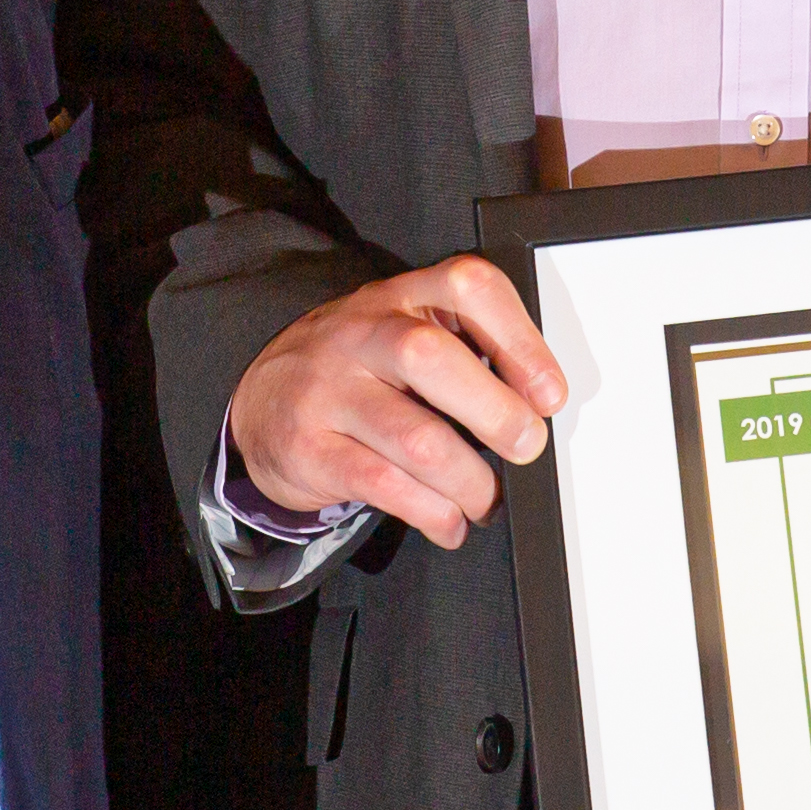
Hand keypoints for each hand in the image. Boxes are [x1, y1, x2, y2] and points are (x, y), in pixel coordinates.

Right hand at [227, 259, 569, 551]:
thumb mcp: (401, 335)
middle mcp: (361, 334)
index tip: (549, 393)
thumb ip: (463, 353)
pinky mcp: (310, 447)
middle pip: (433, 358)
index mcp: (400, 298)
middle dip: (496, 412)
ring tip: (487, 499)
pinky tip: (449, 522)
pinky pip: (384, 485)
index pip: (466, 287)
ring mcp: (329, 390)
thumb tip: (537, 408)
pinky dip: (433, 513)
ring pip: (414, 437)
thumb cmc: (355, 370)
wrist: (261, 403)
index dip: (519, 339)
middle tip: (527, 447)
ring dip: (469, 481)